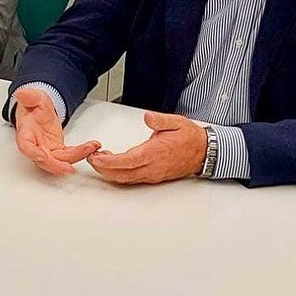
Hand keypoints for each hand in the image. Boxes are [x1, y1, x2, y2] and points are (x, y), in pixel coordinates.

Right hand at [12, 86, 99, 175]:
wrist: (39, 111)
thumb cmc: (33, 107)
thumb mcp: (33, 98)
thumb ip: (29, 97)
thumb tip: (22, 93)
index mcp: (26, 134)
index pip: (26, 147)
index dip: (33, 154)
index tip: (43, 157)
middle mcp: (36, 146)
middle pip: (44, 160)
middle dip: (57, 165)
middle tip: (70, 168)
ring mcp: (47, 150)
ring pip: (60, 160)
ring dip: (76, 157)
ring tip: (90, 147)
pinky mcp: (58, 151)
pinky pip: (70, 156)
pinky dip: (82, 153)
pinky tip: (92, 146)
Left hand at [87, 111, 208, 184]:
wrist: (205, 152)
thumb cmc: (190, 137)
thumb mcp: (176, 122)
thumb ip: (160, 120)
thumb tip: (147, 117)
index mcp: (156, 153)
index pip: (128, 161)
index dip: (110, 161)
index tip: (96, 157)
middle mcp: (153, 167)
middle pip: (122, 174)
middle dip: (102, 168)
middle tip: (90, 157)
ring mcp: (152, 174)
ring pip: (125, 178)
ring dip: (109, 171)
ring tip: (98, 159)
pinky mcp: (153, 176)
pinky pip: (132, 178)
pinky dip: (118, 173)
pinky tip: (112, 164)